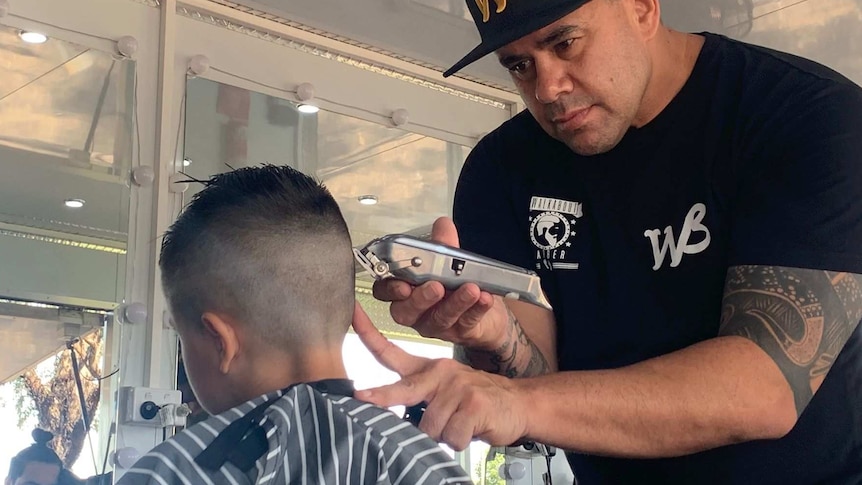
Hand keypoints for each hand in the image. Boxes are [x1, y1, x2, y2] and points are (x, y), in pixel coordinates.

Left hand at [352, 301, 529, 449]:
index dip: (369, 333)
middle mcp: (440, 373)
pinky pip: (451, 436)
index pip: (392, 352)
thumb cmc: (476, 400)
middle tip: (362, 398)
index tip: (352, 315)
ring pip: (429, 426)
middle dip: (380, 397)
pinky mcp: (473, 404)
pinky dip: (460, 441)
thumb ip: (420, 398)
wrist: (518, 402)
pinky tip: (471, 429)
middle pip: (402, 390)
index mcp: (429, 369)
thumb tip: (391, 417)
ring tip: (458, 425)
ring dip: (442, 435)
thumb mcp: (446, 390)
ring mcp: (457, 387)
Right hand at [371, 216, 510, 349]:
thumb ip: (443, 246)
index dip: (390, 290)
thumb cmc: (457, 286)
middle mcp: (417, 312)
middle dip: (421, 299)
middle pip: (407, 312)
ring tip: (470, 288)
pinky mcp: (460, 332)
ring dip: (456, 302)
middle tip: (435, 286)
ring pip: (440, 317)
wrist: (486, 311)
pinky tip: (484, 298)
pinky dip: (477, 309)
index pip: (385, 293)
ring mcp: (437, 324)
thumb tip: (442, 226)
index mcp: (405, 293)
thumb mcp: (449, 263)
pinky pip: (467, 322)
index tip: (402, 284)